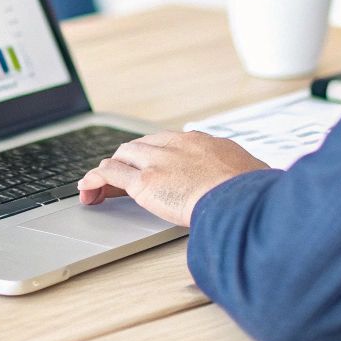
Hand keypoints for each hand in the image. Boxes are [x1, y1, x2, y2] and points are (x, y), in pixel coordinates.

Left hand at [78, 131, 269, 226]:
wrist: (242, 199)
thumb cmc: (252, 192)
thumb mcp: (250, 174)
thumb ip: (240, 175)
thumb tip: (252, 181)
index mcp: (201, 142)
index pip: (166, 143)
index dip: (152, 156)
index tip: (150, 166)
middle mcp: (176, 145)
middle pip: (140, 146)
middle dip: (127, 161)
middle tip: (120, 179)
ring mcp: (158, 161)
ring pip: (122, 156)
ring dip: (110, 170)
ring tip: (100, 186)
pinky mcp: (144, 181)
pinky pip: (110, 174)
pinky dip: (96, 179)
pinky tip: (88, 189)